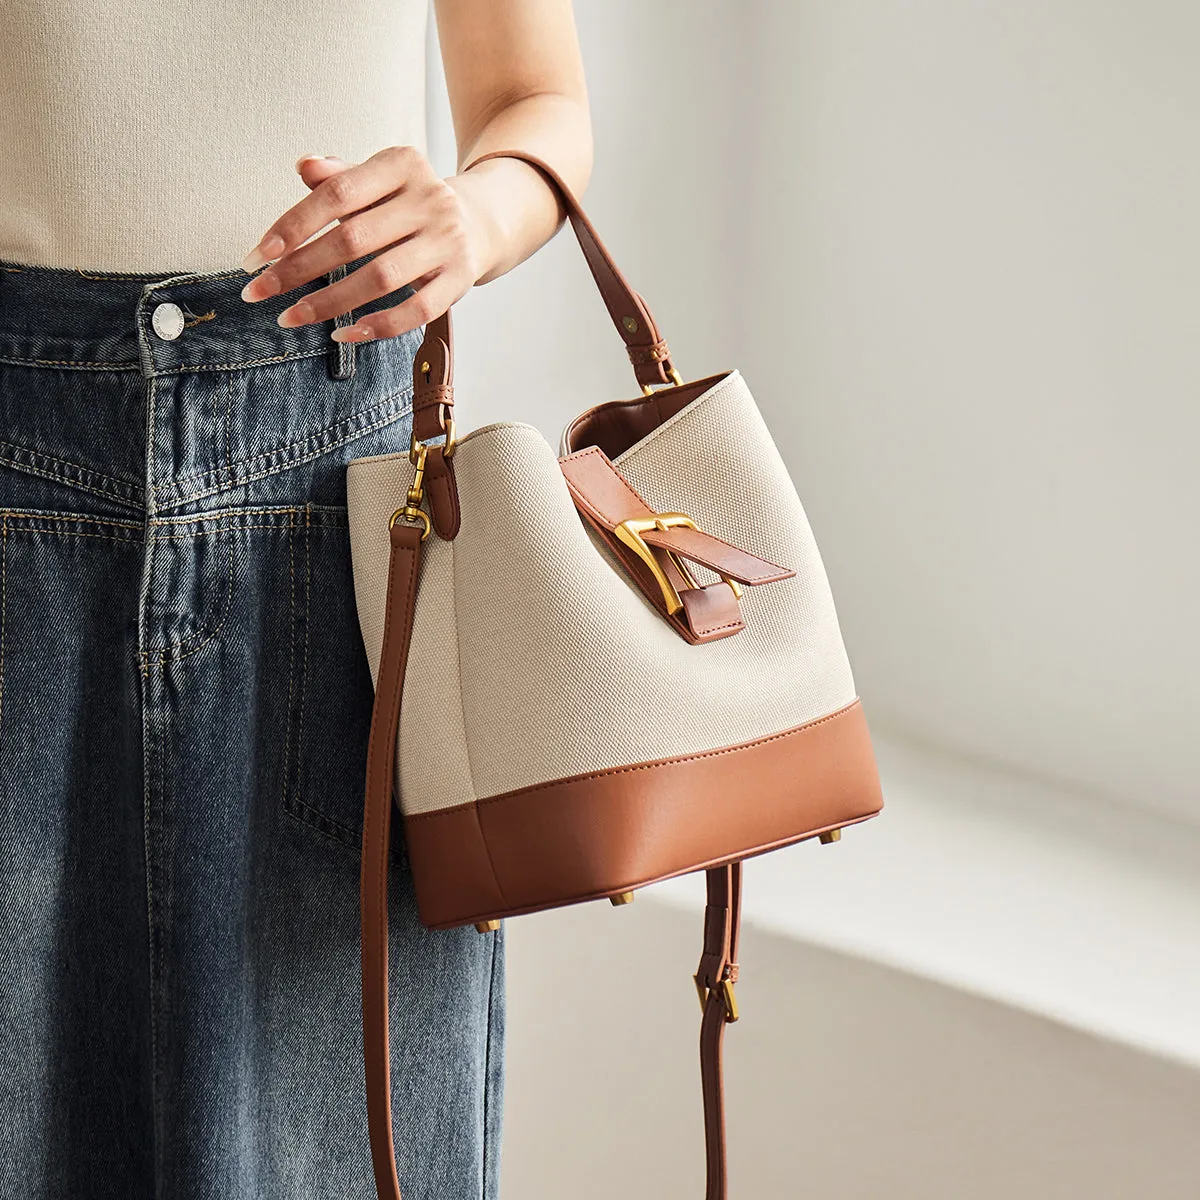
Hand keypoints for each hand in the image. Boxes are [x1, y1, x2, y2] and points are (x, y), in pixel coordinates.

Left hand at [239, 146, 497, 342]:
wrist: (480, 221)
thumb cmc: (410, 203)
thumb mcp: (379, 178)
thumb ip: (340, 176)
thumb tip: (304, 167)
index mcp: (401, 164)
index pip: (336, 195)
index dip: (293, 226)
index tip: (257, 256)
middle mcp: (429, 199)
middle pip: (353, 239)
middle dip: (299, 270)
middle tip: (258, 292)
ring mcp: (447, 241)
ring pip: (380, 278)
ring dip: (329, 303)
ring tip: (291, 317)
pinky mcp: (460, 279)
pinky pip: (415, 310)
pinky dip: (377, 326)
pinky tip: (342, 334)